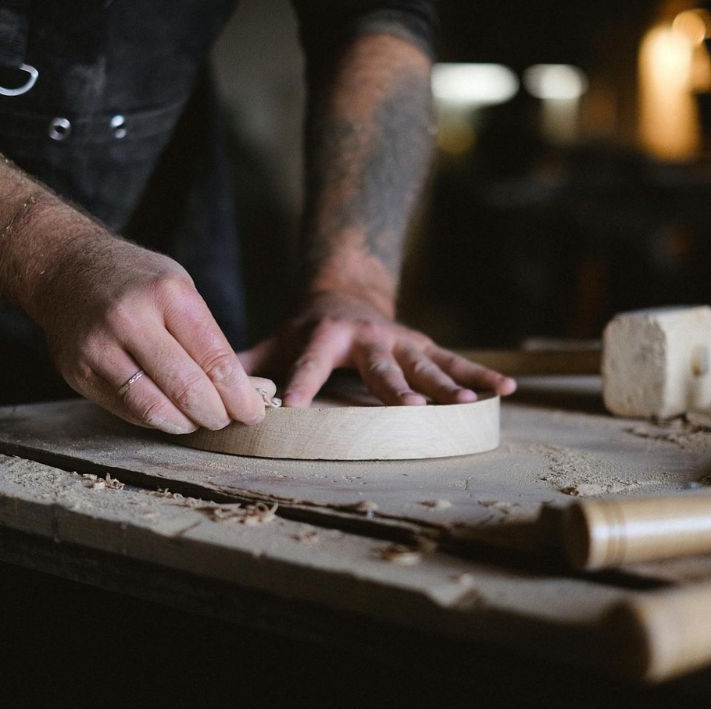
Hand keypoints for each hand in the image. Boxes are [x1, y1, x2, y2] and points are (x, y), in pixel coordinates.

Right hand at [29, 237, 266, 433]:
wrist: (65, 270)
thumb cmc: (136, 281)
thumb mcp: (179, 288)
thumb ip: (206, 337)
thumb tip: (244, 390)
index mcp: (168, 295)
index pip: (216, 360)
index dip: (241, 396)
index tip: (254, 412)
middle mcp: (131, 320)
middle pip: (187, 390)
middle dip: (217, 415)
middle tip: (229, 420)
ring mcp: (100, 348)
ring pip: (155, 408)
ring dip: (187, 424)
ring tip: (200, 420)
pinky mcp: (79, 372)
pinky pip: (128, 410)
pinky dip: (157, 419)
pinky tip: (171, 413)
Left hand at [241, 291, 516, 407]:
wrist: (347, 295)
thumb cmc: (305, 332)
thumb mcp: (274, 341)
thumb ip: (244, 365)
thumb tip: (203, 394)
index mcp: (325, 337)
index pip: (311, 365)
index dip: (301, 384)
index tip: (293, 408)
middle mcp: (368, 339)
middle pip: (383, 369)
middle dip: (398, 390)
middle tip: (413, 410)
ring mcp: (403, 343)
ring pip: (427, 367)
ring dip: (449, 386)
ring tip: (467, 404)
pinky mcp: (427, 348)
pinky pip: (458, 362)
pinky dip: (482, 377)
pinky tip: (507, 392)